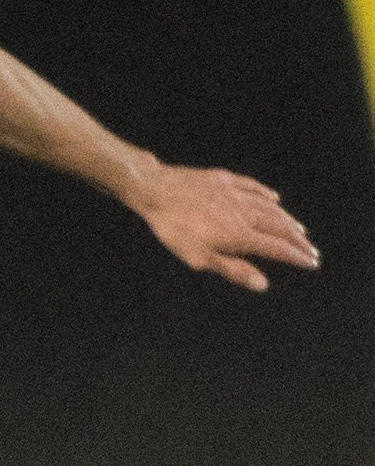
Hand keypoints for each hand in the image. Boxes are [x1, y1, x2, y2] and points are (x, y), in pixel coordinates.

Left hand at [129, 163, 319, 292]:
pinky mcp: (223, 179)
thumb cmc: (173, 228)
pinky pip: (252, 186)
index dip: (296, 257)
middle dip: (298, 241)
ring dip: (287, 219)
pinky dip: (266, 194)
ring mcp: (234, 194)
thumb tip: (263, 285)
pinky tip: (274, 198)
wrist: (154, 190)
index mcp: (240, 235)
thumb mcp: (199, 257)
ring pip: (269, 207)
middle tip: (311, 250)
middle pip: (279, 227)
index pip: (277, 248)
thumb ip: (232, 270)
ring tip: (298, 229)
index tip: (312, 263)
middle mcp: (244, 213)